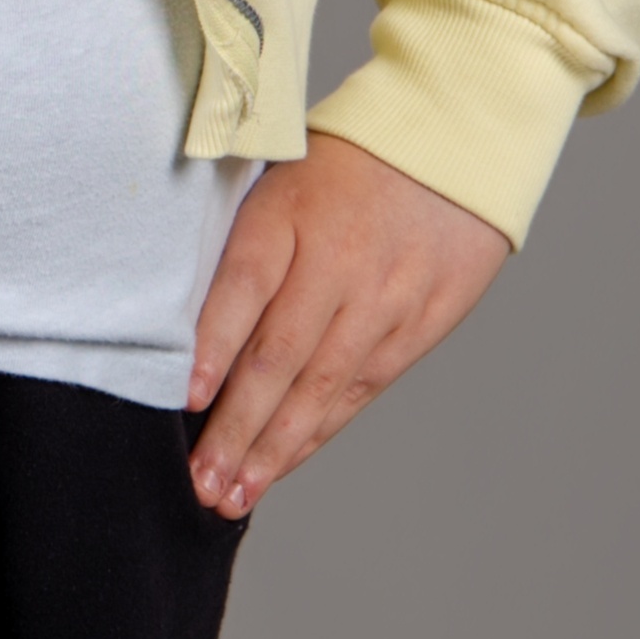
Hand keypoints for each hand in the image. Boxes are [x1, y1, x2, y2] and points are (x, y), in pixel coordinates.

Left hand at [188, 134, 510, 518]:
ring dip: (274, 448)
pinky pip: (359, 390)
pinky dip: (318, 431)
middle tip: (200, 481)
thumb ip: (242, 237)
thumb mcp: (284, 170)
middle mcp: (339, 261)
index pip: (245, 285)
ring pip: (320, 386)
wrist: (456, 145)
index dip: (214, 346)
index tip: (185, 398)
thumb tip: (183, 316)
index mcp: (292, 211)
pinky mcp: (418, 326)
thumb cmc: (348, 159)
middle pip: (280, 354)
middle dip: (237, 427)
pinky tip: (283, 462)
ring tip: (233, 493)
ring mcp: (384, 299)